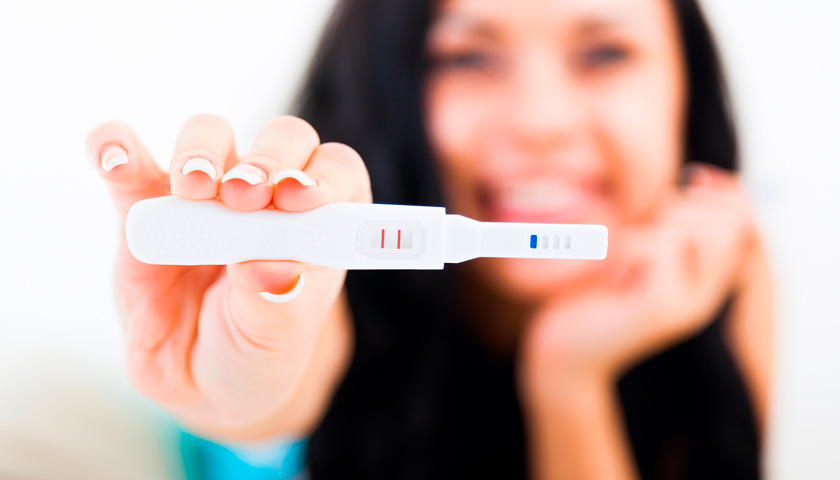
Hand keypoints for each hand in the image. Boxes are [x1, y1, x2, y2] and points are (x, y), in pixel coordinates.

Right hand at [85, 115, 370, 440]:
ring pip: (209, 136)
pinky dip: (116, 147)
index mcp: (316, 221)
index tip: (300, 198)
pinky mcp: (143, 204)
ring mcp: (205, 194)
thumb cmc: (255, 351)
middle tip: (245, 195)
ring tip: (193, 189)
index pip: (336, 170)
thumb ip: (275, 304)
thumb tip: (272, 269)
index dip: (324, 175)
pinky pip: (127, 161)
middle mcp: (266, 195)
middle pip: (279, 139)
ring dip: (202, 151)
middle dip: (266, 159)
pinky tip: (113, 162)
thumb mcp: (274, 341)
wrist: (197, 379)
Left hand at [519, 165, 758, 400]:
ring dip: (648, 227)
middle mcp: (708, 294)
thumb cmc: (591, 294)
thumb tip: (699, 177)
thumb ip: (667, 223)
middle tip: (639, 234)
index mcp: (707, 280)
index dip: (728, 192)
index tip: (692, 179)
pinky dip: (627, 245)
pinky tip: (610, 275)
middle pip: (729, 218)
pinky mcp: (662, 308)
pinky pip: (659, 245)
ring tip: (621, 259)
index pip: (748, 220)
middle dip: (679, 207)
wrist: (562, 353)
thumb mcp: (633, 250)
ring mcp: (690, 304)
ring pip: (688, 227)